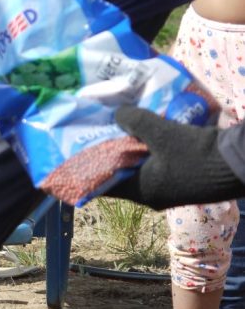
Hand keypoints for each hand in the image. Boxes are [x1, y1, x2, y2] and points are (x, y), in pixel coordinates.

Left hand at [105, 106, 244, 209]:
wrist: (241, 163)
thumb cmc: (197, 153)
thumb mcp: (162, 133)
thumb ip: (135, 121)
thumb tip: (117, 114)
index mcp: (141, 192)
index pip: (105, 184)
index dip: (92, 167)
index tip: (81, 150)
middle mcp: (152, 195)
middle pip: (123, 174)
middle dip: (113, 154)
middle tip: (101, 133)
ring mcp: (170, 189)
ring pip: (143, 168)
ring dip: (134, 150)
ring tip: (122, 128)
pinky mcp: (185, 180)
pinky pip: (160, 165)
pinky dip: (152, 151)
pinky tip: (150, 132)